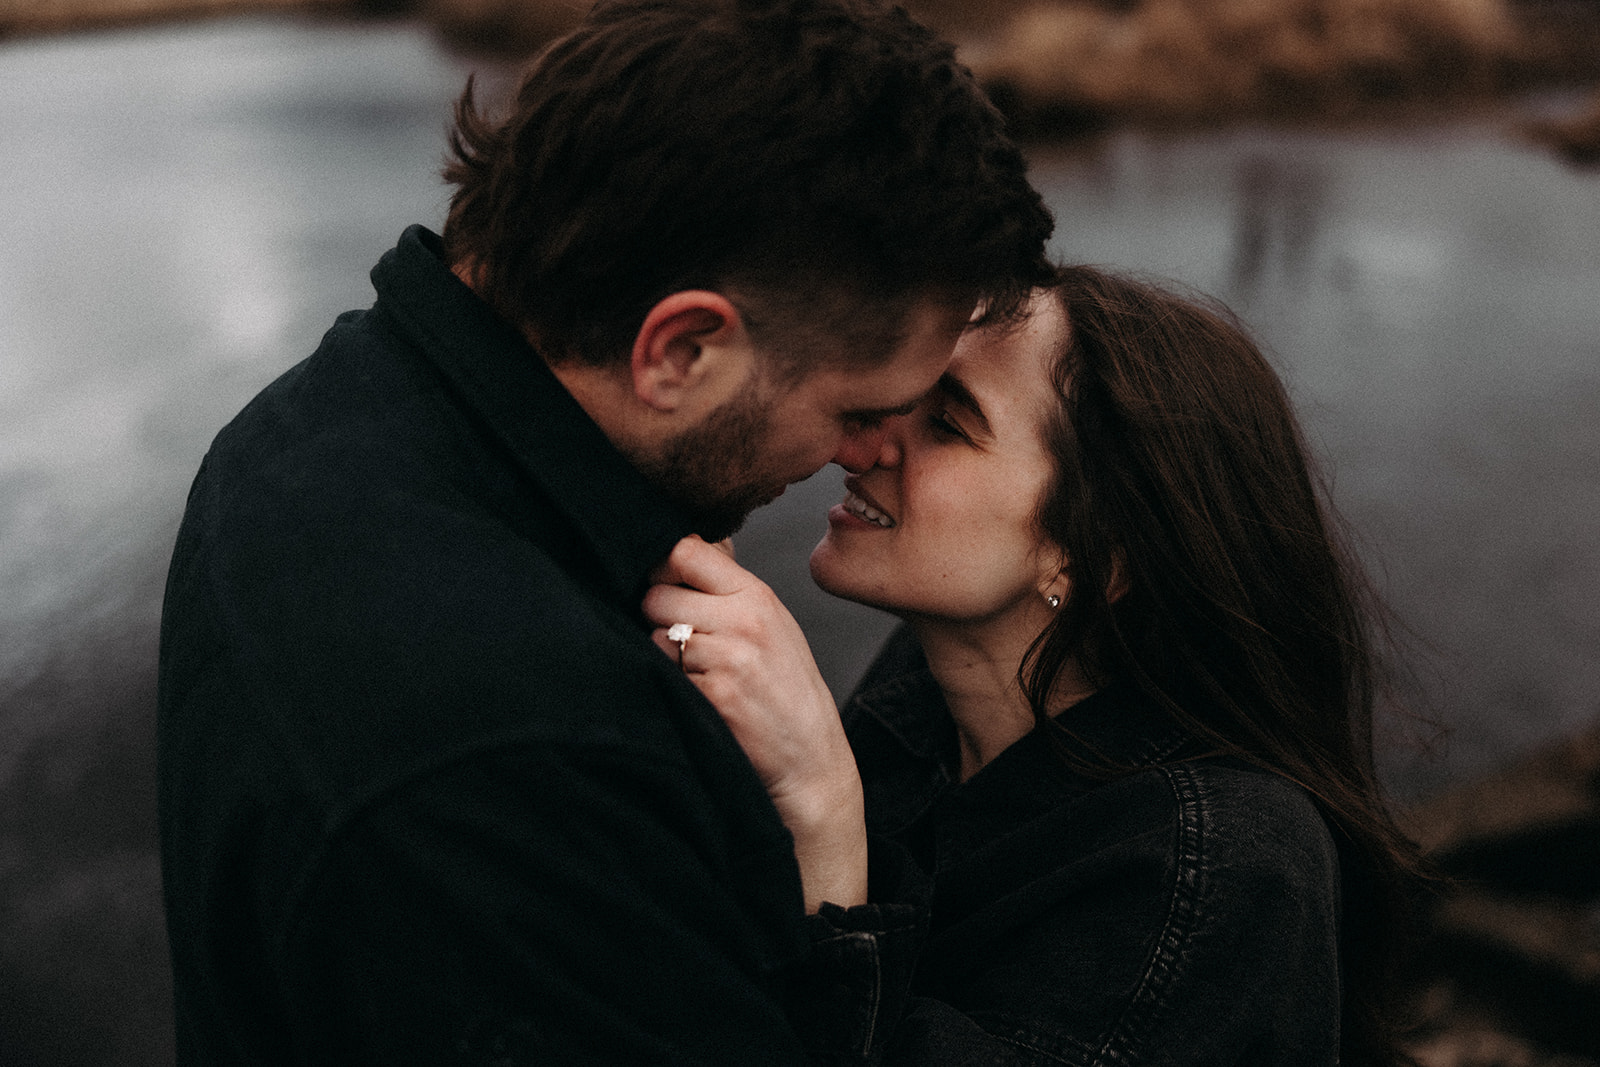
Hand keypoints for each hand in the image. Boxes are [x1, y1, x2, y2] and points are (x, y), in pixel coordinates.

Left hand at [645, 536, 866, 911]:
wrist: (810, 760)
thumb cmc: (784, 690)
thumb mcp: (770, 624)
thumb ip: (728, 587)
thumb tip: (679, 548)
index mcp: (757, 594)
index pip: (684, 550)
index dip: (662, 567)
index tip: (665, 586)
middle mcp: (744, 619)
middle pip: (656, 595)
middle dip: (658, 618)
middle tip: (683, 643)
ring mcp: (728, 658)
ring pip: (653, 636)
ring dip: (662, 656)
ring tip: (697, 675)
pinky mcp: (712, 697)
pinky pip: (663, 675)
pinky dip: (672, 688)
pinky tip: (700, 700)